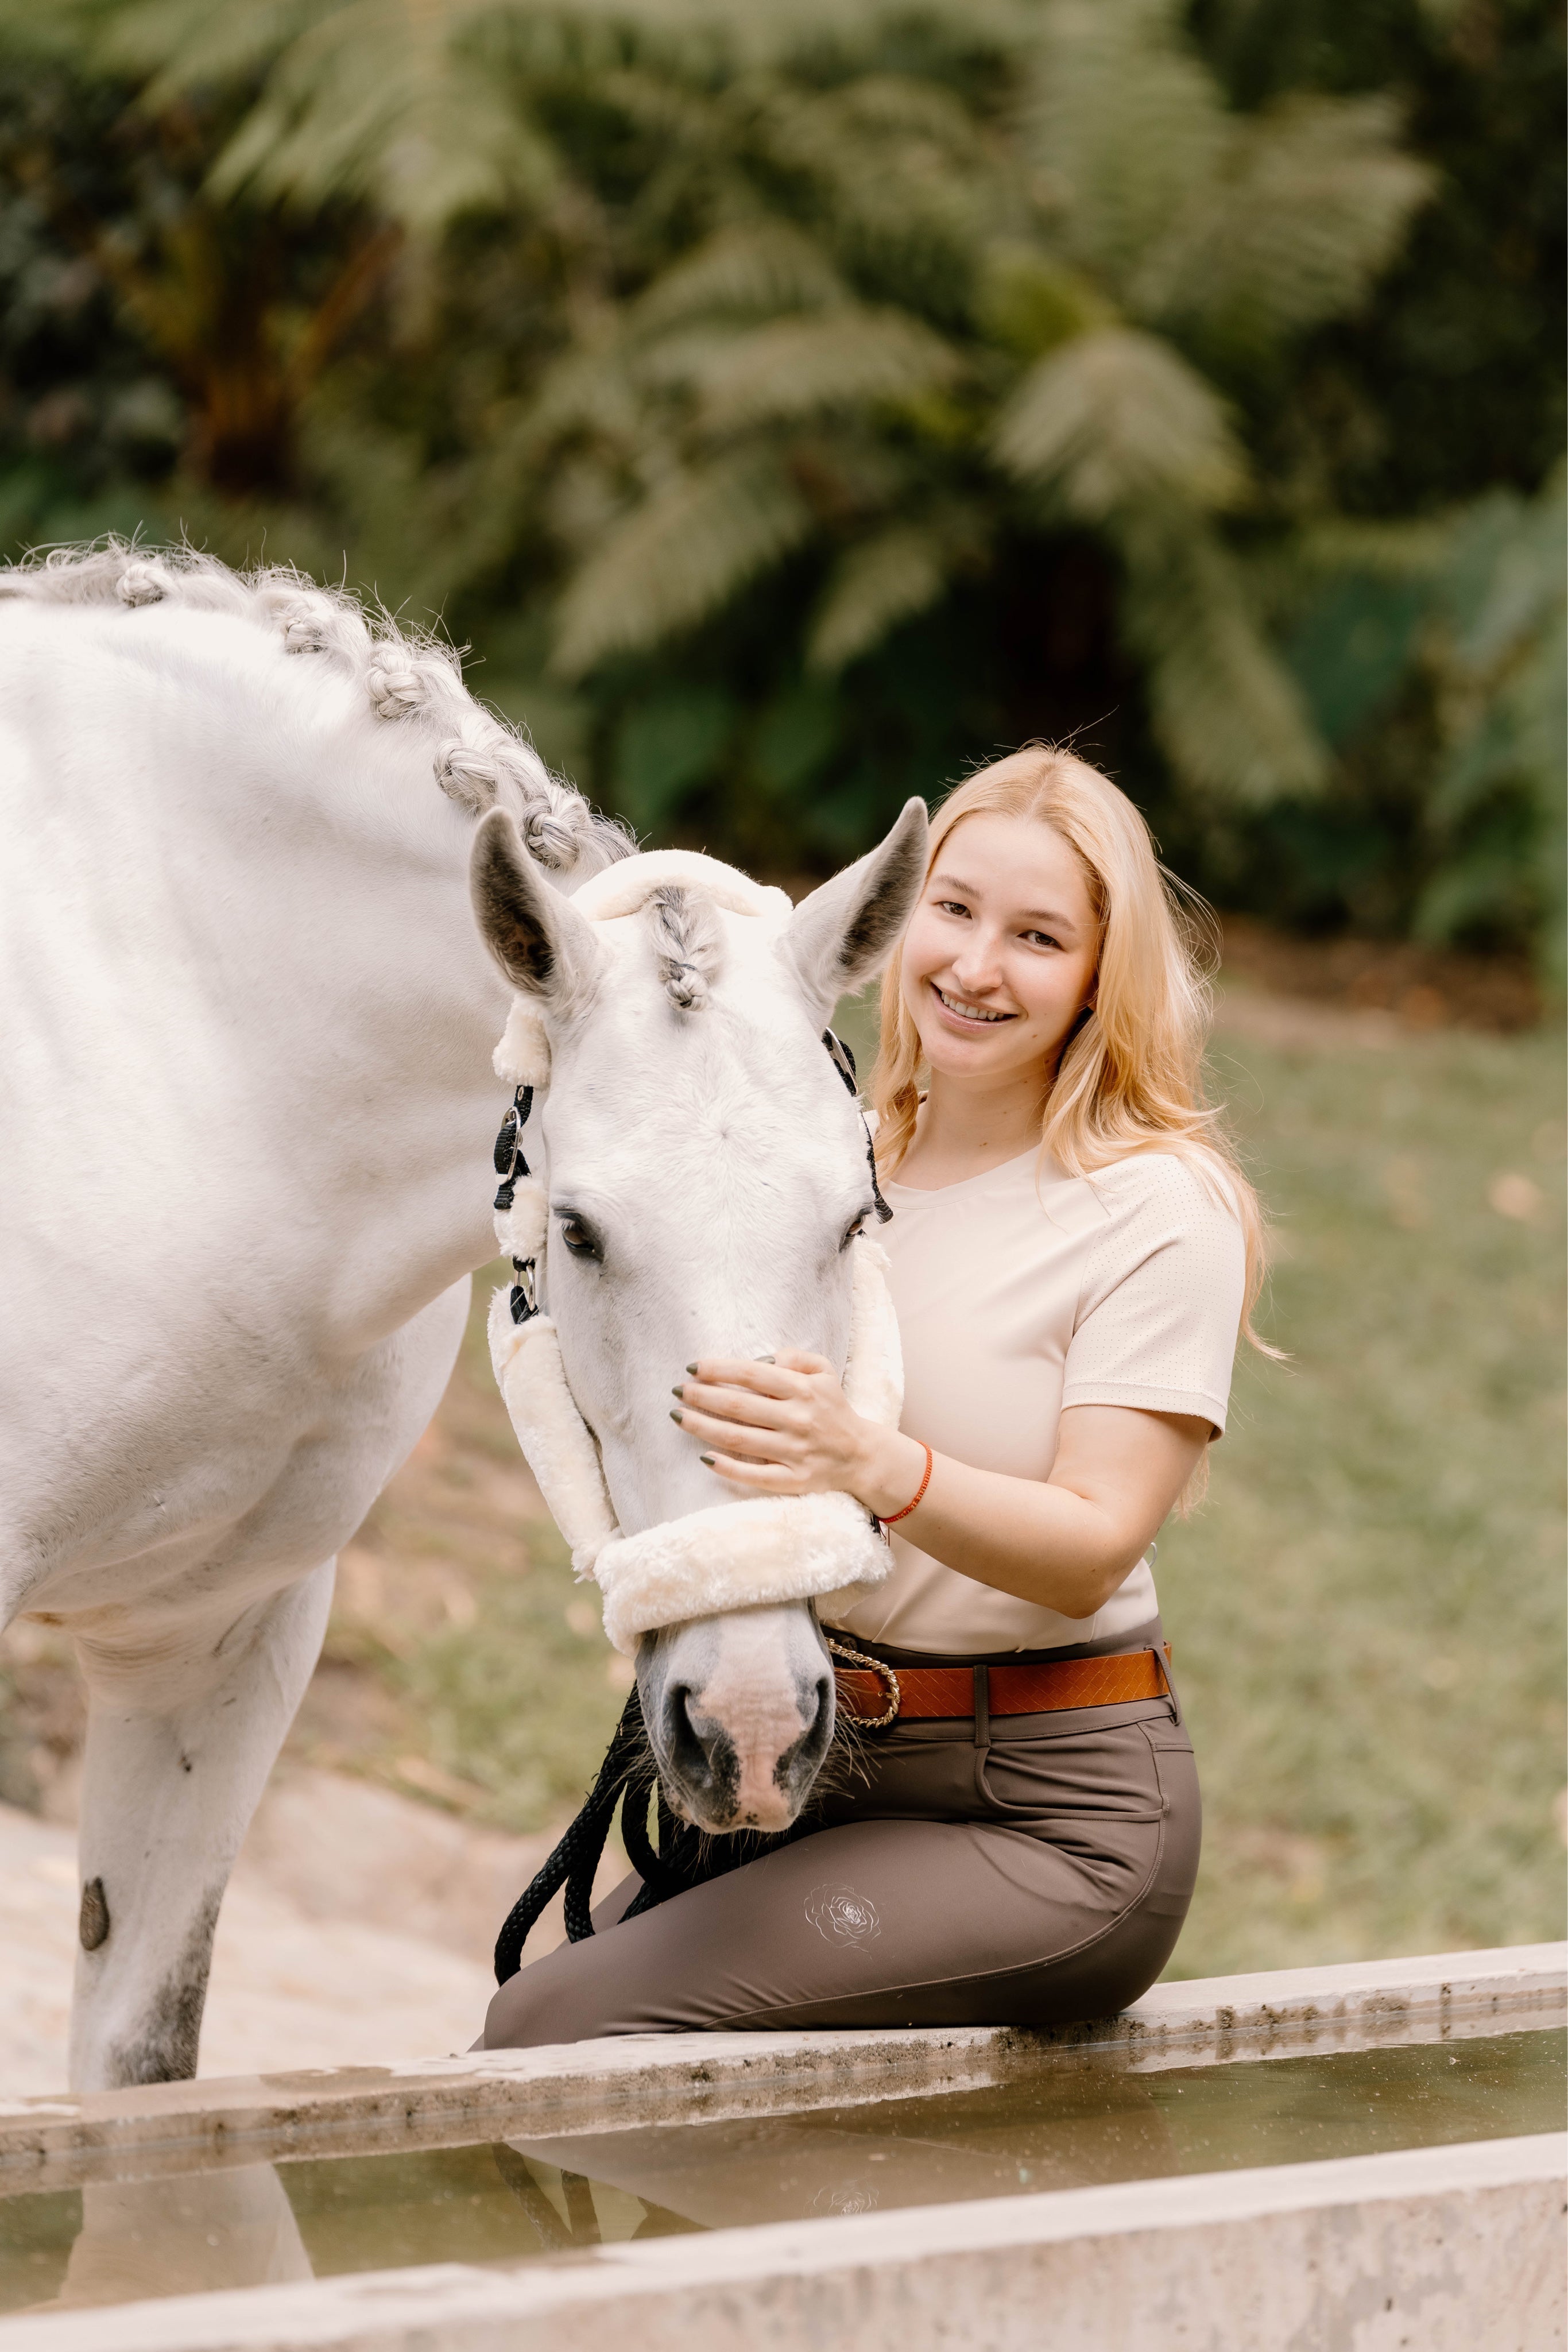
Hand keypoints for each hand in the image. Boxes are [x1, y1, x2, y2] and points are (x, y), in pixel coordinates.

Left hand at [671, 1351, 920, 1512]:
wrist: (861, 1455)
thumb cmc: (833, 1409)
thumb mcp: (825, 1372)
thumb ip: (797, 1357)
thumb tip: (766, 1358)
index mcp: (803, 1389)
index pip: (751, 1374)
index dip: (718, 1369)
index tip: (691, 1367)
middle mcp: (798, 1419)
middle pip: (739, 1407)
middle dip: (701, 1397)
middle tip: (677, 1391)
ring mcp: (794, 1451)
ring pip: (739, 1439)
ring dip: (703, 1428)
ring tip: (678, 1418)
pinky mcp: (793, 1479)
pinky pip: (755, 1475)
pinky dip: (728, 1468)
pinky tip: (705, 1458)